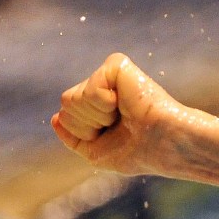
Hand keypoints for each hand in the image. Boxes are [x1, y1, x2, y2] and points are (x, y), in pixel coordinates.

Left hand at [51, 53, 181, 176]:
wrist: (162, 145)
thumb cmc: (136, 152)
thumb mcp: (95, 152)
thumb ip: (72, 137)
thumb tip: (56, 117)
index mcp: (97, 107)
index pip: (65, 117)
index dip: (84, 134)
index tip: (111, 136)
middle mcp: (100, 87)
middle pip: (66, 105)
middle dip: (87, 124)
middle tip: (116, 126)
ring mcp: (107, 75)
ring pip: (72, 99)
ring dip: (96, 117)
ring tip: (121, 115)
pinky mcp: (116, 65)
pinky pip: (90, 90)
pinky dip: (104, 105)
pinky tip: (124, 104)